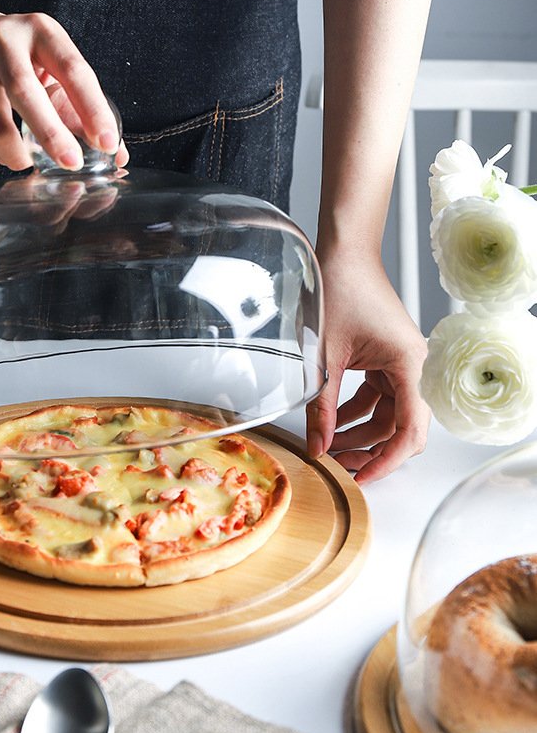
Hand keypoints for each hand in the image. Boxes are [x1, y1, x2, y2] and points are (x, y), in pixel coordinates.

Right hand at [0, 0, 128, 171]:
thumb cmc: (11, 53)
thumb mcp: (45, 61)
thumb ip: (76, 105)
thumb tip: (114, 154)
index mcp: (41, 31)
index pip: (74, 71)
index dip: (92, 109)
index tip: (107, 144)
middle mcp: (4, 41)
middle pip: (26, 90)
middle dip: (52, 132)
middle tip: (71, 163)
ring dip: (15, 150)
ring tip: (27, 164)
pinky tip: (7, 153)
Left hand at [306, 258, 429, 483]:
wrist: (344, 254)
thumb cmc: (340, 290)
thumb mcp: (323, 358)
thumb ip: (321, 407)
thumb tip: (318, 447)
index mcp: (408, 364)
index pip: (409, 429)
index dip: (387, 460)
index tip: (362, 478)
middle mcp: (414, 366)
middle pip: (401, 427)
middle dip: (372, 451)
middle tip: (341, 468)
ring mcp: (401, 363)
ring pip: (387, 416)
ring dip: (361, 434)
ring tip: (331, 450)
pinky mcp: (387, 359)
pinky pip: (377, 398)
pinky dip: (357, 413)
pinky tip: (333, 425)